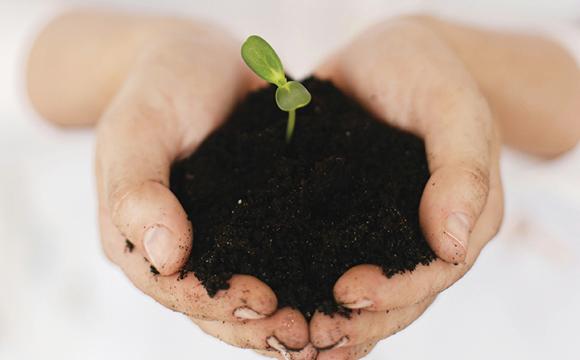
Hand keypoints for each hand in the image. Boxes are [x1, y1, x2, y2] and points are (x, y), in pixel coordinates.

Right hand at [92, 22, 313, 358]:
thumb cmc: (160, 85)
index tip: (262, 304)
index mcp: (137, 236)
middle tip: (306, 337)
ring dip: (286, 316)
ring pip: (247, 294)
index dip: (215, 303)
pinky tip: (337, 294)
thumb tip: (165, 256)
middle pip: (213, 306)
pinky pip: (277, 258)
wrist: (198, 59)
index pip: (172, 288)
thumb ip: (137, 190)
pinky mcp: (256, 220)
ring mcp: (218, 236)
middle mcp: (178, 247)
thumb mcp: (138, 127)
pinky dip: (303, 282)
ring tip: (328, 329)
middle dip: (258, 325)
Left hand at [310, 18, 503, 358]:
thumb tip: (454, 244)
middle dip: (357, 321)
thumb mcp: (452, 107)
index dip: (395, 291)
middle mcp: (421, 235)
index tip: (346, 293)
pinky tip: (281, 306)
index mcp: (460, 218)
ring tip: (293, 340)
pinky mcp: (343, 219)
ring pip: (365, 293)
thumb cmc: (426, 72)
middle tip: (310, 334)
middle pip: (399, 298)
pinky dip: (309, 289)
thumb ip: (461, 169)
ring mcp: (381, 231)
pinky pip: (330, 262)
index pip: (434, 272)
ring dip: (333, 323)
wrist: (385, 57)